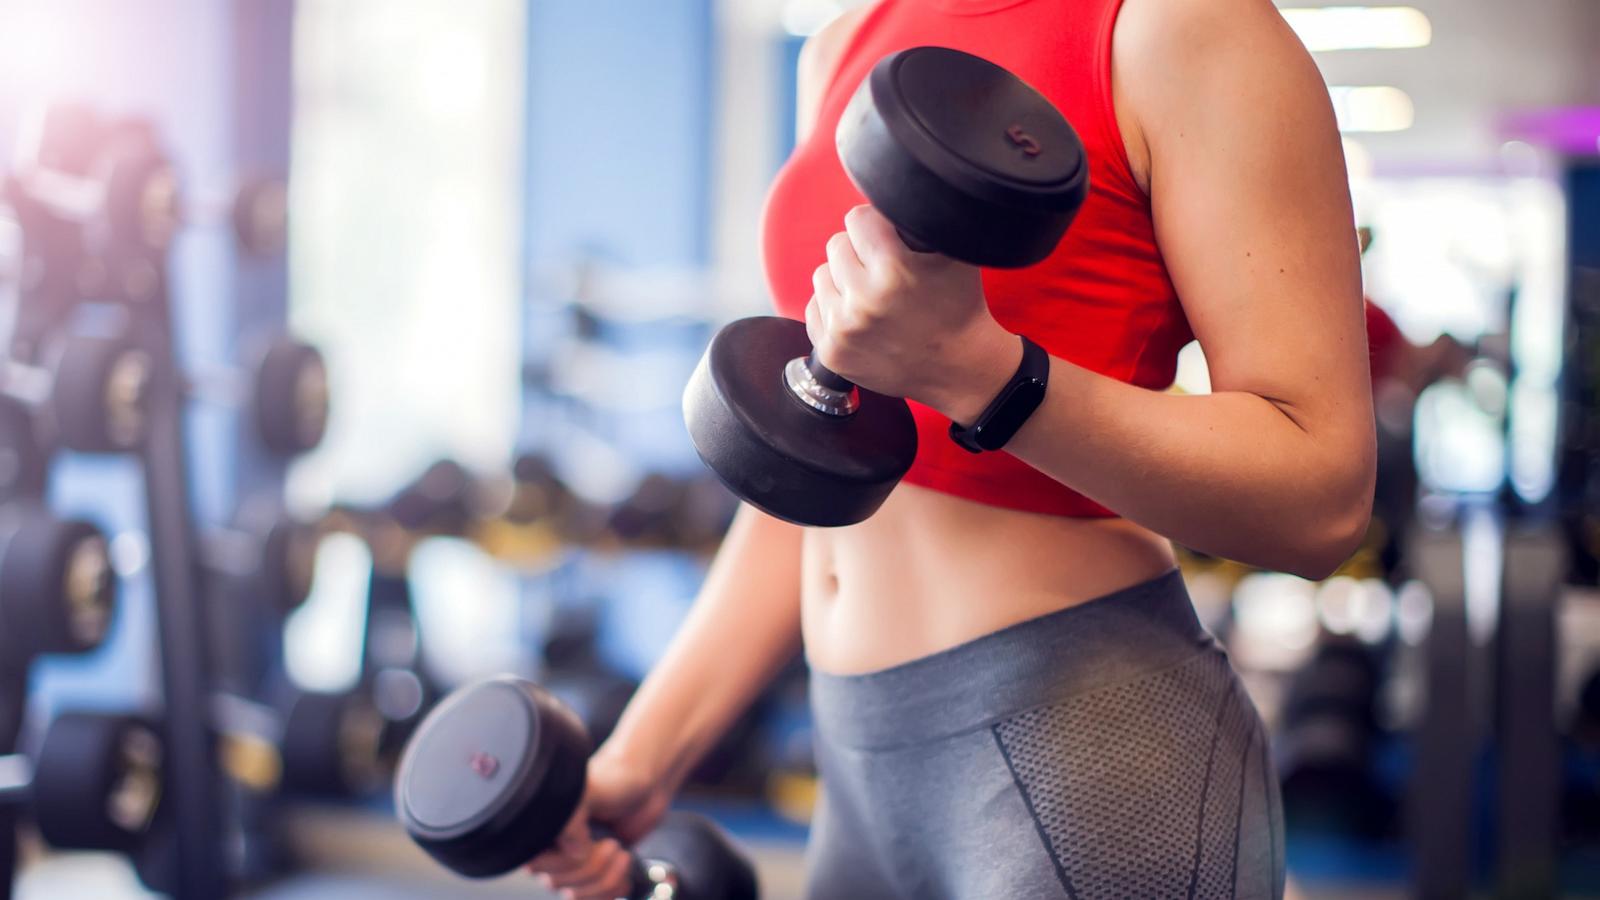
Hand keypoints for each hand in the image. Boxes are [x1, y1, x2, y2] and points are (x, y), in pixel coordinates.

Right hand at [526, 746, 672, 899]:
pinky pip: (592, 899)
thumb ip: (570, 818)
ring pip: (577, 895)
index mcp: (538, 827)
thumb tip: (571, 852)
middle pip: (558, 883)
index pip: (535, 865)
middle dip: (593, 866)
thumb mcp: (587, 791)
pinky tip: (623, 874)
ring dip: (607, 878)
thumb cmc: (612, 781)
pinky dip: (611, 890)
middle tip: (612, 843)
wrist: (643, 787)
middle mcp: (547, 849)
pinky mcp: (591, 876)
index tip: (592, 841)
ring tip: (621, 853)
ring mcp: (569, 865)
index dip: (567, 861)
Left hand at [805, 205, 1019, 423]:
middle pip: (837, 245)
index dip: (875, 225)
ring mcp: (844, 329)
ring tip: (873, 294)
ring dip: (843, 279)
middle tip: (884, 270)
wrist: (959, 367)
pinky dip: (833, 308)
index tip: (888, 238)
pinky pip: (814, 308)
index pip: (857, 219)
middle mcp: (864, 300)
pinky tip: (861, 317)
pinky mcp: (832, 352)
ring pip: (822, 275)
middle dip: (859, 252)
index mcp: (894, 270)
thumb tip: (896, 191)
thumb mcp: (954, 254)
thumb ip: (924, 220)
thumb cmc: (958, 306)